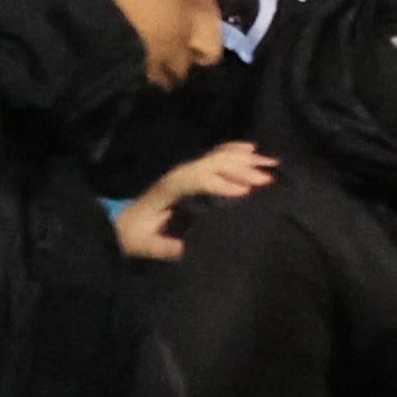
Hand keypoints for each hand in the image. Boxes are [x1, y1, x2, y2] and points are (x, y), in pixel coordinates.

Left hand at [117, 141, 270, 258]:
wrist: (125, 223)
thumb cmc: (138, 235)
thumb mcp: (146, 245)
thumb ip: (163, 247)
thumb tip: (185, 248)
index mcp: (168, 190)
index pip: (196, 181)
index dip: (219, 184)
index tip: (245, 193)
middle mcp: (178, 175)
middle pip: (212, 164)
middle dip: (241, 168)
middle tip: (269, 178)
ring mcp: (185, 171)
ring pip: (216, 157)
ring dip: (244, 158)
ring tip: (271, 162)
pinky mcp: (191, 174)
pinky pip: (214, 156)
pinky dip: (234, 150)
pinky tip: (252, 148)